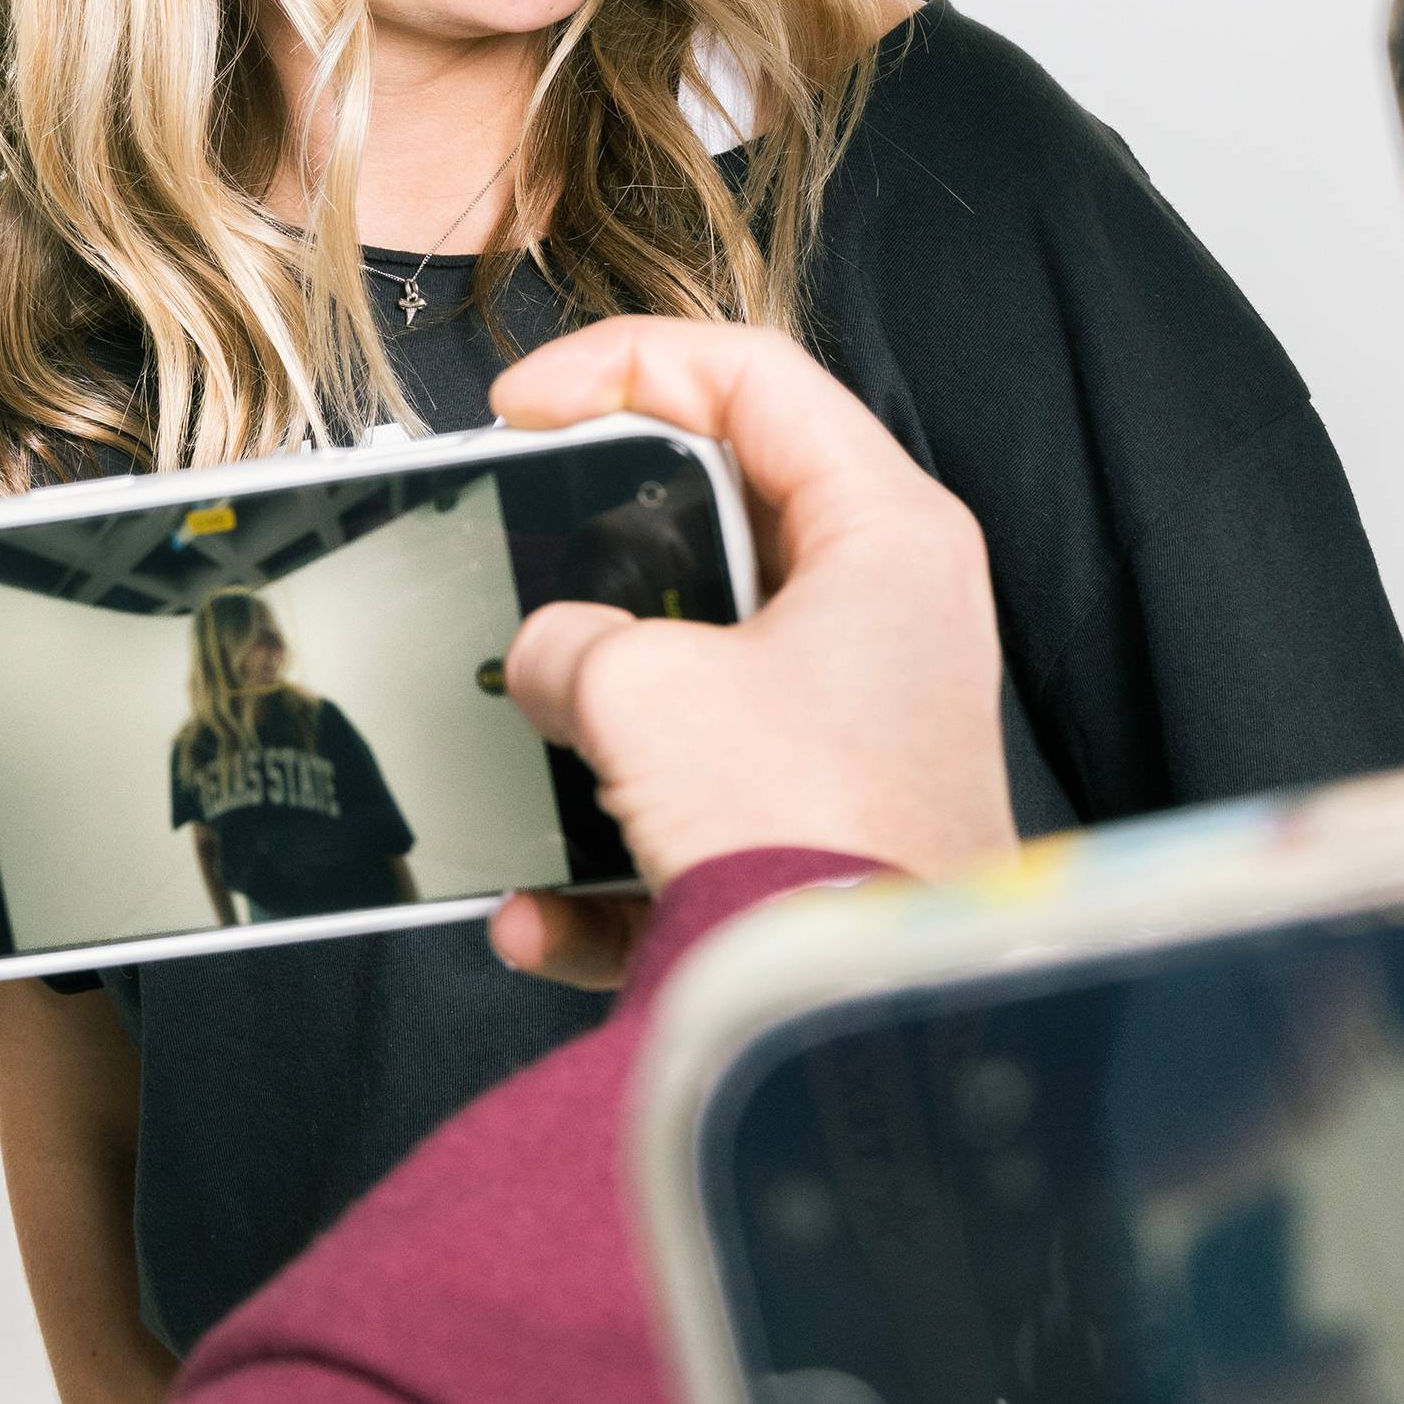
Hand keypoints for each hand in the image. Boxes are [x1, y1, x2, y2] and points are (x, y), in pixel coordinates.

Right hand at [481, 318, 1014, 989]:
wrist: (871, 1039)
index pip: (751, 376)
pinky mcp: (825, 834)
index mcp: (885, 532)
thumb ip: (571, 642)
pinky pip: (693, 814)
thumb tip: (550, 664)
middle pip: (722, 524)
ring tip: (526, 745)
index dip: (621, 365)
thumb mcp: (645, 693)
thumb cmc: (811, 837)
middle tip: (514, 559)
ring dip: (594, 722)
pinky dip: (609, 865)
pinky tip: (541, 916)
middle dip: (600, 555)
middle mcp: (890, 618)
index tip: (519, 407)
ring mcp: (860, 729)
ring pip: (695, 679)